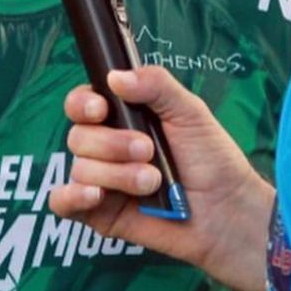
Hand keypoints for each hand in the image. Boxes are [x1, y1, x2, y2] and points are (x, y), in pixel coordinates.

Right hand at [50, 66, 274, 290]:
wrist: (227, 211)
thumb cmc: (212, 159)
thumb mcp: (190, 112)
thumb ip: (156, 86)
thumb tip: (115, 76)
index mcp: (124, 118)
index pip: (83, 104)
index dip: (83, 104)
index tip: (101, 109)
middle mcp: (107, 148)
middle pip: (78, 136)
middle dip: (113, 144)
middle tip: (148, 150)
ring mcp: (102, 181)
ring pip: (80, 168)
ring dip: (117, 174)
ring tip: (153, 182)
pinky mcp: (100, 214)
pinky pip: (63, 203)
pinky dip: (71, 196)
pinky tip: (96, 194)